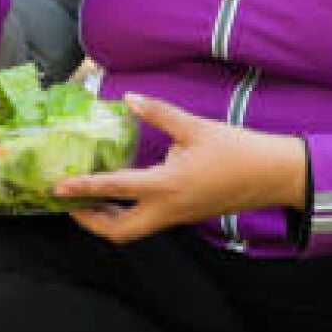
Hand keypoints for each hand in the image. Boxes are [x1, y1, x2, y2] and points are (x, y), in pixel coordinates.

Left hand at [54, 93, 307, 244]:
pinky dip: (128, 213)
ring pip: (132, 231)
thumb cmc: (238, 150)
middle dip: (89, 221)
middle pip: (118, 232)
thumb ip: (159, 113)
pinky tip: (124, 194)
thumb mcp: (196, 127)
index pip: (113, 189)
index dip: (82, 188)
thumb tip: (130, 99)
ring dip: (108, 220)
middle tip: (70, 203)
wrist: (275, 175)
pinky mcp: (186, 215)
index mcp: (166, 186)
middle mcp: (167, 209)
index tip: (57, 188)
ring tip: (90, 200)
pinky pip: (149, 222)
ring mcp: (177, 216)